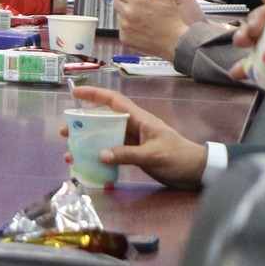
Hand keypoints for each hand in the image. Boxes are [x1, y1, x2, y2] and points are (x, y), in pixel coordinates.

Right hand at [63, 85, 208, 188]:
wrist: (199, 172)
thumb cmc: (179, 158)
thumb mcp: (154, 155)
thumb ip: (127, 154)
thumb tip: (99, 153)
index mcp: (140, 119)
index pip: (114, 101)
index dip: (95, 95)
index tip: (76, 92)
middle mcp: (134, 127)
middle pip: (105, 120)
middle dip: (84, 124)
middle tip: (65, 132)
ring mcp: (134, 141)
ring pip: (106, 137)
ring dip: (89, 143)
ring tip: (72, 152)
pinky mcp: (136, 154)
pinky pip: (113, 151)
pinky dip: (100, 156)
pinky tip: (90, 164)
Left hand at [113, 0, 202, 57]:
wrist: (176, 42)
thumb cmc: (172, 20)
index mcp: (136, 1)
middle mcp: (128, 14)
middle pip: (116, 2)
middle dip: (125, 2)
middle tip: (138, 6)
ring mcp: (125, 27)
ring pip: (119, 16)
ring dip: (127, 15)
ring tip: (142, 19)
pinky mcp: (125, 38)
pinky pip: (122, 29)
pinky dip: (128, 28)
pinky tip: (141, 29)